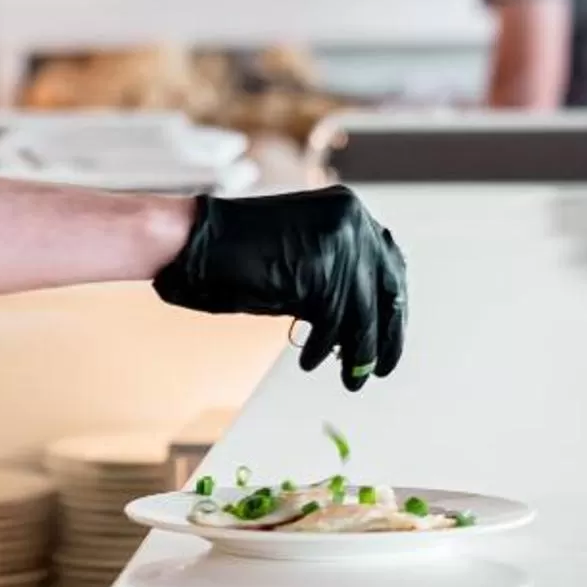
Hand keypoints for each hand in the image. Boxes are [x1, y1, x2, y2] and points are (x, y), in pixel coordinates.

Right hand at [152, 188, 406, 387]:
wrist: (194, 243)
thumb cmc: (239, 253)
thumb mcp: (303, 254)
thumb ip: (337, 270)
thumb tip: (373, 319)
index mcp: (348, 207)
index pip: (389, 263)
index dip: (392, 306)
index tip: (390, 335)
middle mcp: (351, 218)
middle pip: (387, 289)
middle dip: (385, 335)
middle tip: (380, 368)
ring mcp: (338, 242)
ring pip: (364, 313)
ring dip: (357, 353)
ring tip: (350, 378)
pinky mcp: (320, 270)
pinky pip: (334, 324)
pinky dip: (324, 349)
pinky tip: (309, 360)